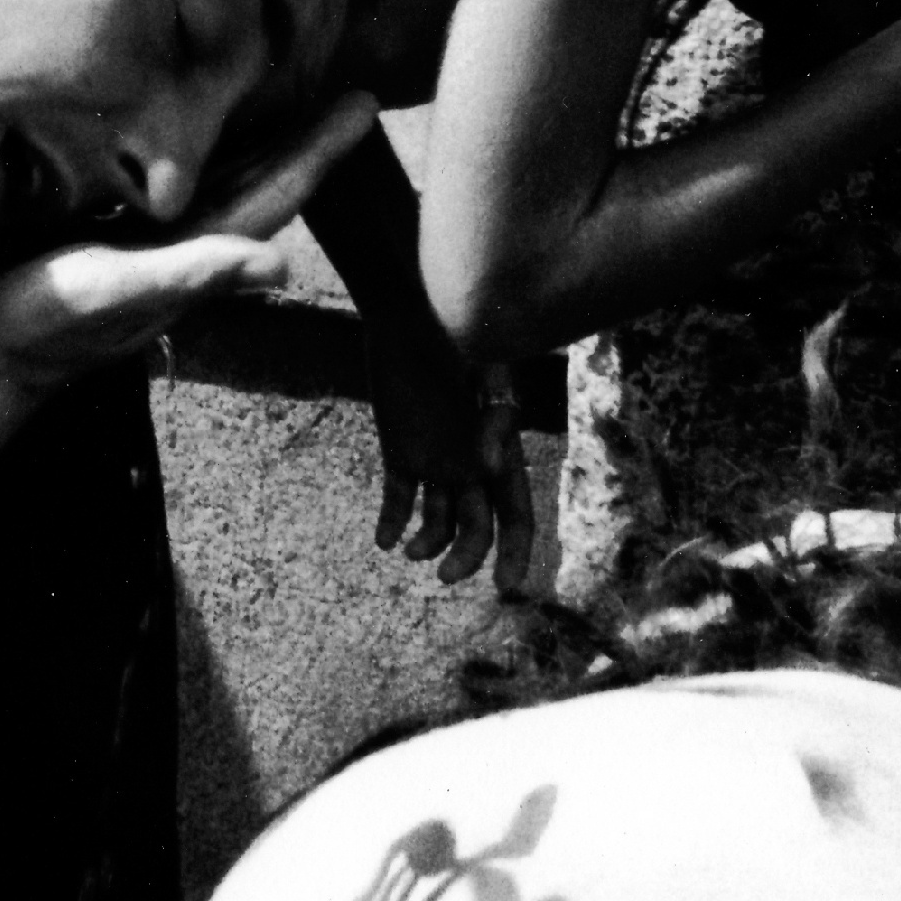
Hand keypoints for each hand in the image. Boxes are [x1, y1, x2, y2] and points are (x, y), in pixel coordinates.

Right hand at [0, 95, 372, 394]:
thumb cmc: (41, 322)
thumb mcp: (114, 292)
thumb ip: (193, 274)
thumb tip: (284, 265)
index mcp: (194, 253)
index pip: (276, 192)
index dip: (320, 150)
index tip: (365, 102)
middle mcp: (182, 245)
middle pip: (261, 181)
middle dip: (306, 139)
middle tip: (352, 87)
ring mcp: (148, 241)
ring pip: (220, 181)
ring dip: (260, 143)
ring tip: (290, 98)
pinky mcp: (108, 231)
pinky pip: (170, 181)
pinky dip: (195, 152)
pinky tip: (190, 131)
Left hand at [363, 312, 533, 589]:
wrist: (408, 312)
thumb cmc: (455, 337)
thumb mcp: (482, 372)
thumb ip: (493, 419)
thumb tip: (489, 468)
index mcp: (500, 453)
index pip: (517, 515)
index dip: (516, 553)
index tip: (508, 588)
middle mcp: (470, 464)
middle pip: (477, 529)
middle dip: (466, 559)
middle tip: (445, 577)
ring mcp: (435, 459)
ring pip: (437, 520)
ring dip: (426, 543)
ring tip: (406, 551)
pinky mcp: (400, 450)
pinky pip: (399, 496)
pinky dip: (391, 520)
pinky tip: (383, 539)